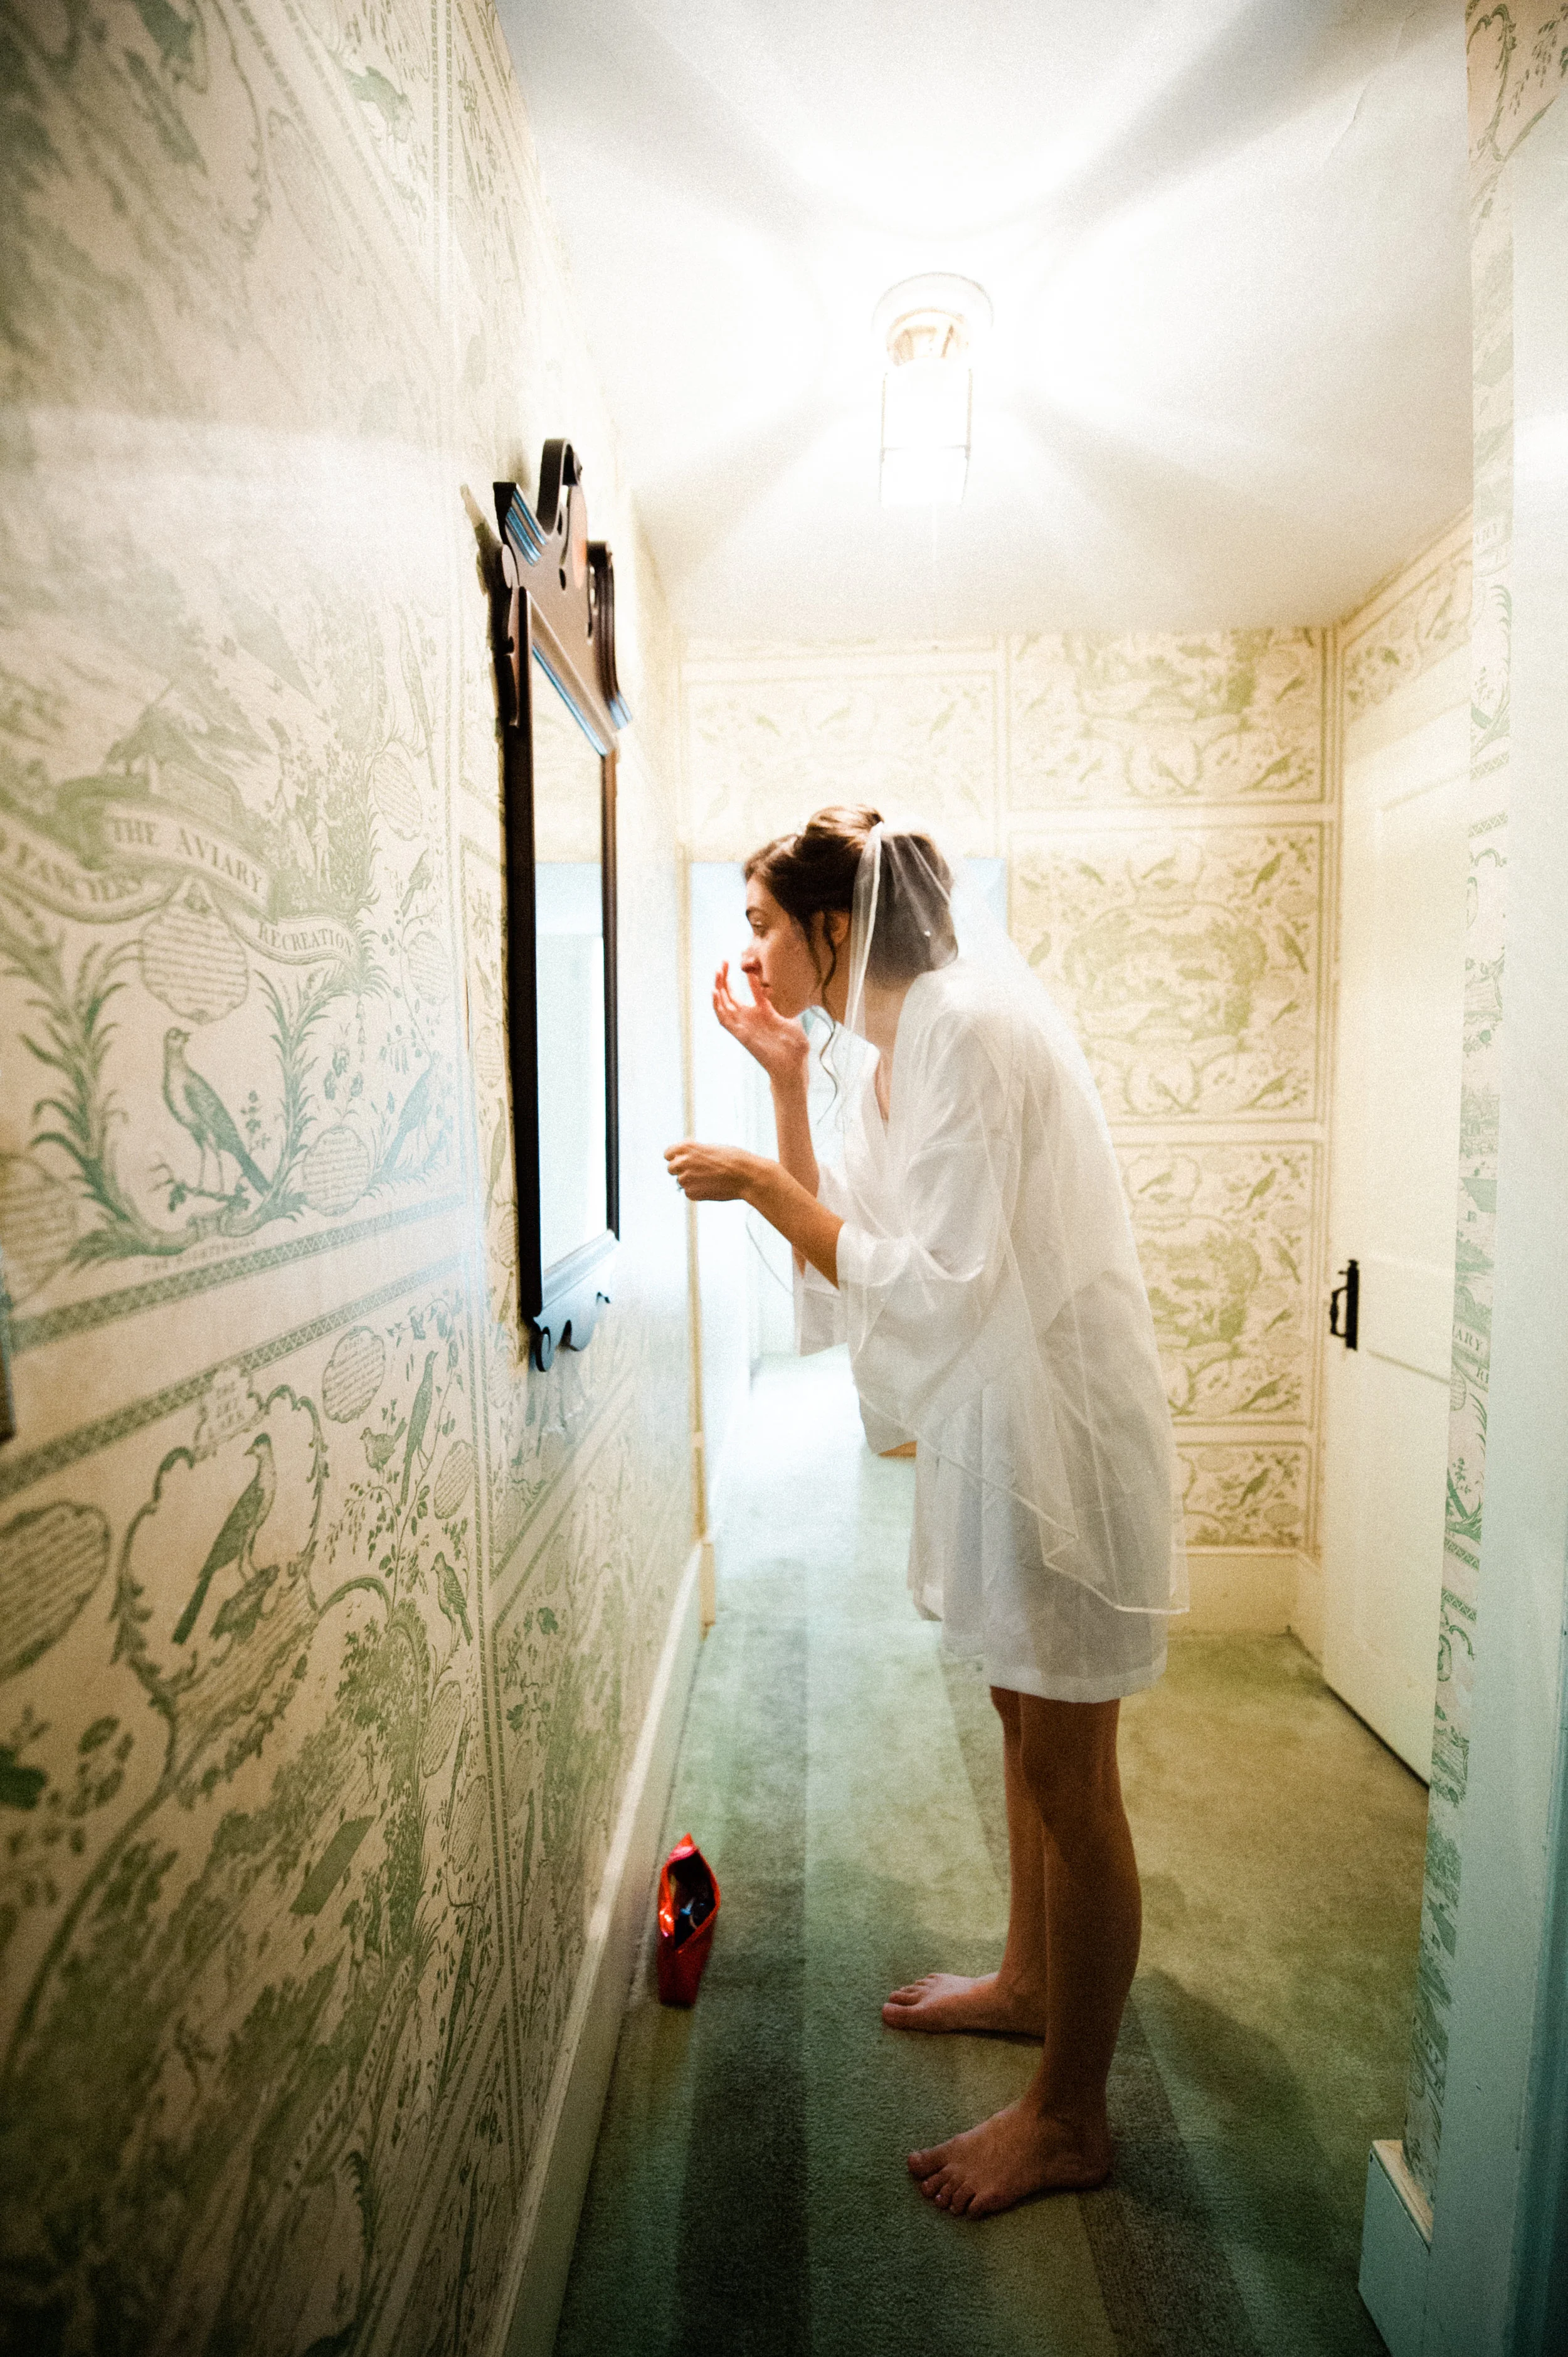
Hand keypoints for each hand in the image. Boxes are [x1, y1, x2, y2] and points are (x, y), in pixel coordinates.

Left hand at [665, 1140, 760, 1201]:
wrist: (745, 1176)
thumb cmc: (733, 1159)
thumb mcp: (711, 1148)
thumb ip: (695, 1153)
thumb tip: (685, 1159)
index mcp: (686, 1147)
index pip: (668, 1154)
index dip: (676, 1157)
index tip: (683, 1160)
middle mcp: (682, 1162)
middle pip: (671, 1169)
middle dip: (681, 1170)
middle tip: (698, 1171)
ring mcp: (685, 1179)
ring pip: (681, 1181)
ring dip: (691, 1181)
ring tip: (710, 1179)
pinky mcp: (692, 1193)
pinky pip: (689, 1193)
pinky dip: (698, 1191)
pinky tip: (712, 1186)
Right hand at [713, 962, 809, 1087]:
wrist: (792, 1064)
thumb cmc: (794, 1046)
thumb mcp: (793, 1018)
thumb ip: (788, 1004)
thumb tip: (790, 990)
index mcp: (764, 1012)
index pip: (753, 990)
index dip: (749, 977)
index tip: (749, 962)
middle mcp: (751, 1017)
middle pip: (732, 994)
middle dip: (727, 978)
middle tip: (723, 962)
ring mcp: (743, 1025)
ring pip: (724, 1004)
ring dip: (719, 988)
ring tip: (717, 972)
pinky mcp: (739, 1033)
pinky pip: (724, 1019)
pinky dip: (717, 1006)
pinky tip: (715, 992)